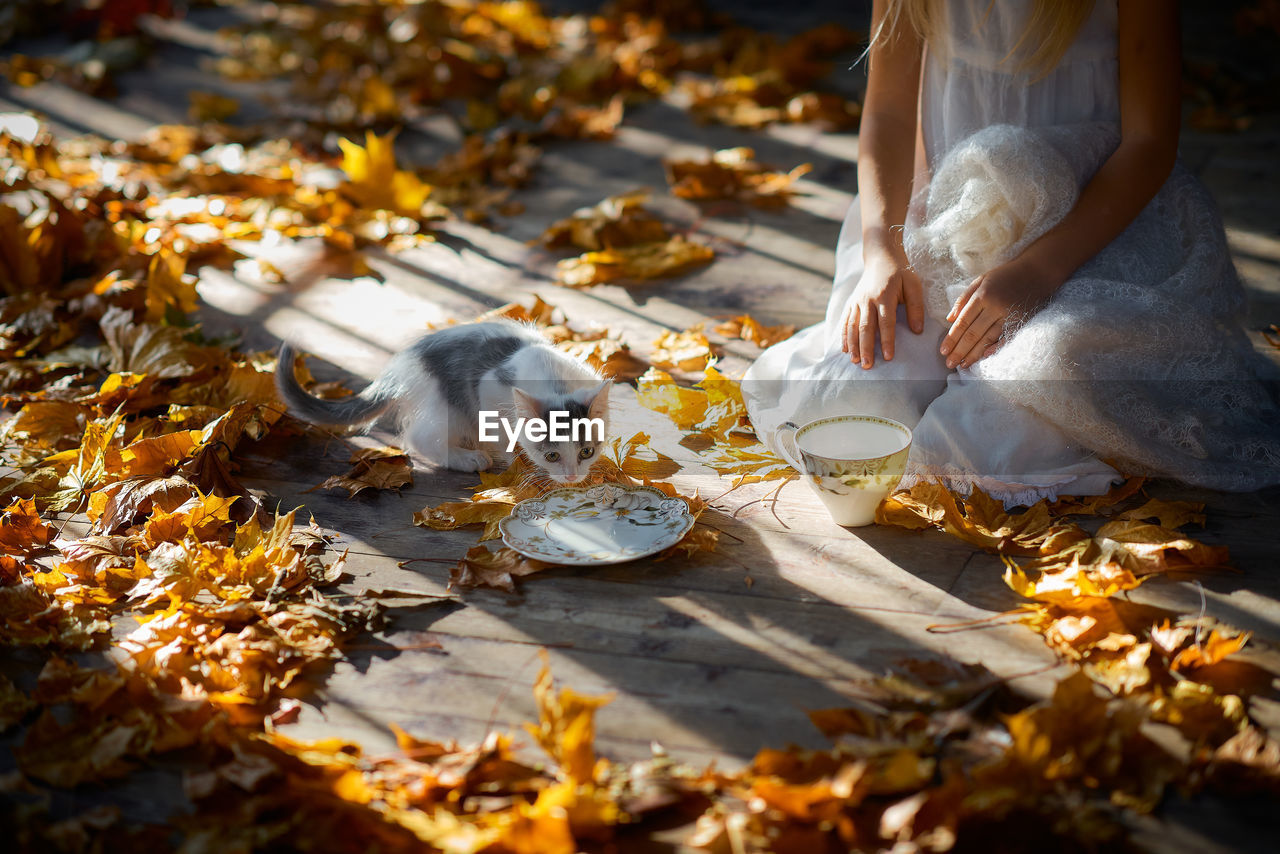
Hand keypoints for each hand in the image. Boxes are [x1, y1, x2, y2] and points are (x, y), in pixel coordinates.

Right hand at [841, 249, 924, 368]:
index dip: (887, 341)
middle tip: (868, 365)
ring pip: (853, 326)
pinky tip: (844, 349)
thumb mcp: (913, 285)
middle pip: (866, 328)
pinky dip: (844, 336)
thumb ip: (916, 308)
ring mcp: (857, 301)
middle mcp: (868, 300)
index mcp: (885, 296)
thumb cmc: (900, 272)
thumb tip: (917, 330)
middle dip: (866, 348)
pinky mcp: (851, 302)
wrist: (881, 256)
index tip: (888, 357)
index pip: (886, 323)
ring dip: (853, 345)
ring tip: (855, 361)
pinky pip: (846, 321)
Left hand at [940, 256, 1061, 368]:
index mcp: (982, 296)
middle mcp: (995, 307)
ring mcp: (1009, 315)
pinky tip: (984, 357)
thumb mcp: (980, 280)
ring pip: (988, 339)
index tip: (943, 351)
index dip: (952, 338)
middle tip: (949, 363)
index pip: (963, 322)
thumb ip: (963, 299)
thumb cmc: (1004, 276)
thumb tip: (949, 319)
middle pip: (973, 334)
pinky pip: (1006, 338)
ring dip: (974, 354)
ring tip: (963, 364)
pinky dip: (995, 348)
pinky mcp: (1021, 320)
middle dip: (959, 351)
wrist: (1036, 272)